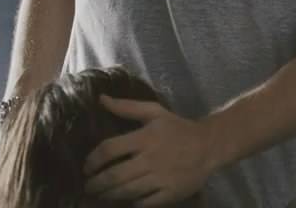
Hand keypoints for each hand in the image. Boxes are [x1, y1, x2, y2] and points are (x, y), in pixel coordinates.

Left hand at [83, 94, 218, 205]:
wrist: (209, 145)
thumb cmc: (177, 128)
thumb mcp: (154, 112)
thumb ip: (126, 107)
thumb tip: (101, 99)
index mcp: (145, 137)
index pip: (110, 149)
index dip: (93, 160)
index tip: (85, 167)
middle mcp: (151, 159)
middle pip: (115, 176)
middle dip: (96, 184)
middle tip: (87, 187)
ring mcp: (161, 178)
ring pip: (127, 191)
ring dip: (109, 195)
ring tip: (100, 195)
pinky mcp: (171, 193)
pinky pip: (145, 203)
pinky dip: (133, 203)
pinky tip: (125, 200)